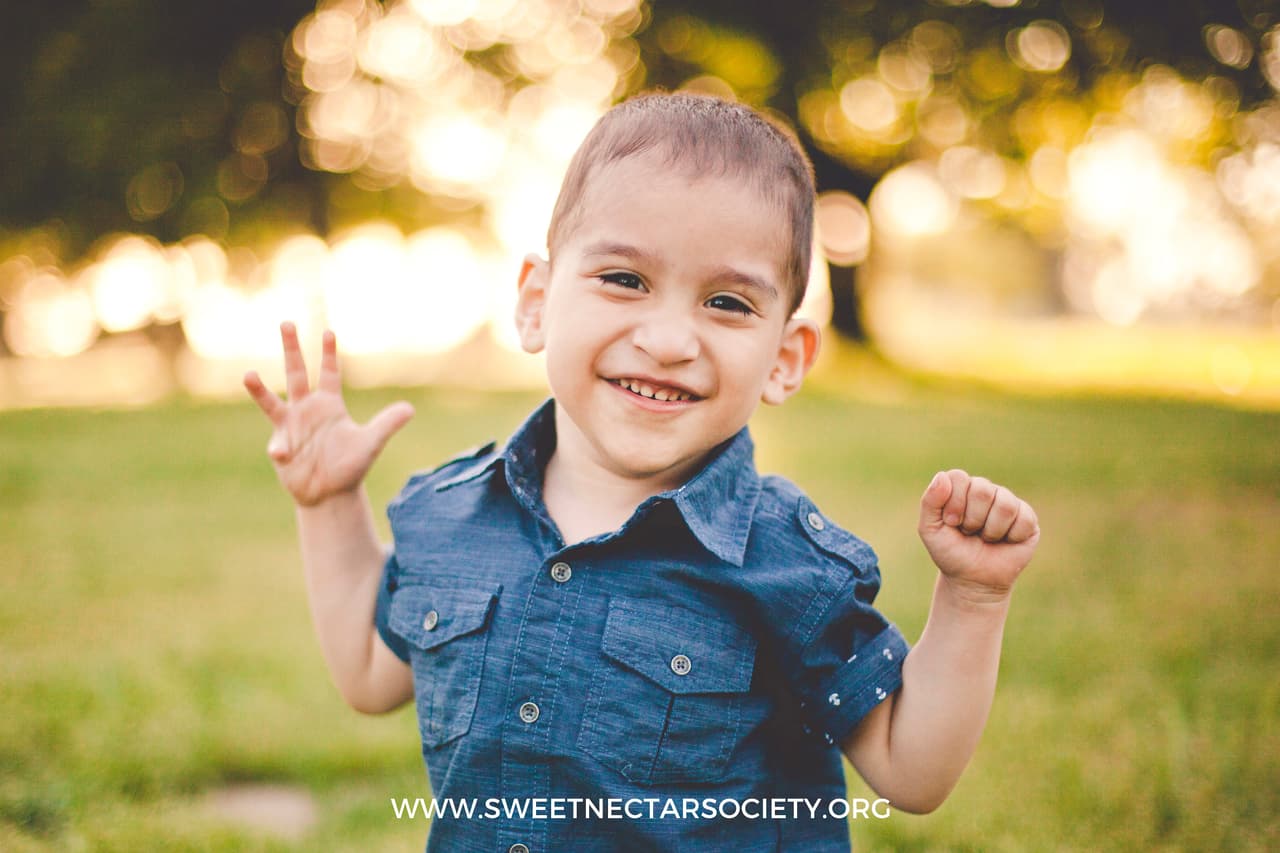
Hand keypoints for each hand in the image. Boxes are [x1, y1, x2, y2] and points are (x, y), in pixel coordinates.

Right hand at [243, 322, 413, 506]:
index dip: (328, 354)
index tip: (328, 331)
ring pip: (272, 402)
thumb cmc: (350, 466)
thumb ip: (387, 424)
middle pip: (296, 373)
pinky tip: (284, 454)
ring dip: (259, 390)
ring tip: (248, 375)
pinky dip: (280, 447)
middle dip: (292, 349)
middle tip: (287, 322)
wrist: (331, 493)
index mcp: (329, 404)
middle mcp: (307, 409)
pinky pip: (278, 443)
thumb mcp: (371, 443)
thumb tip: (410, 408)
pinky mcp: (280, 446)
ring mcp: (290, 426)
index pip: (328, 373)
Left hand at [917, 469, 1039, 600]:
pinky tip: (1005, 541)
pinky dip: (1010, 536)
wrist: (973, 580)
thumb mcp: (930, 529)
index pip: (959, 477)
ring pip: (1004, 505)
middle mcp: (985, 490)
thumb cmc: (951, 552)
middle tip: (969, 532)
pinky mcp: (1027, 518)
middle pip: (982, 490)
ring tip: (986, 538)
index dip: (953, 503)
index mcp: (961, 487)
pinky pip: (1023, 519)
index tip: (951, 522)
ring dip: (991, 530)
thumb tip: (942, 476)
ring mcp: (1008, 502)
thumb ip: (930, 502)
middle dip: (972, 519)